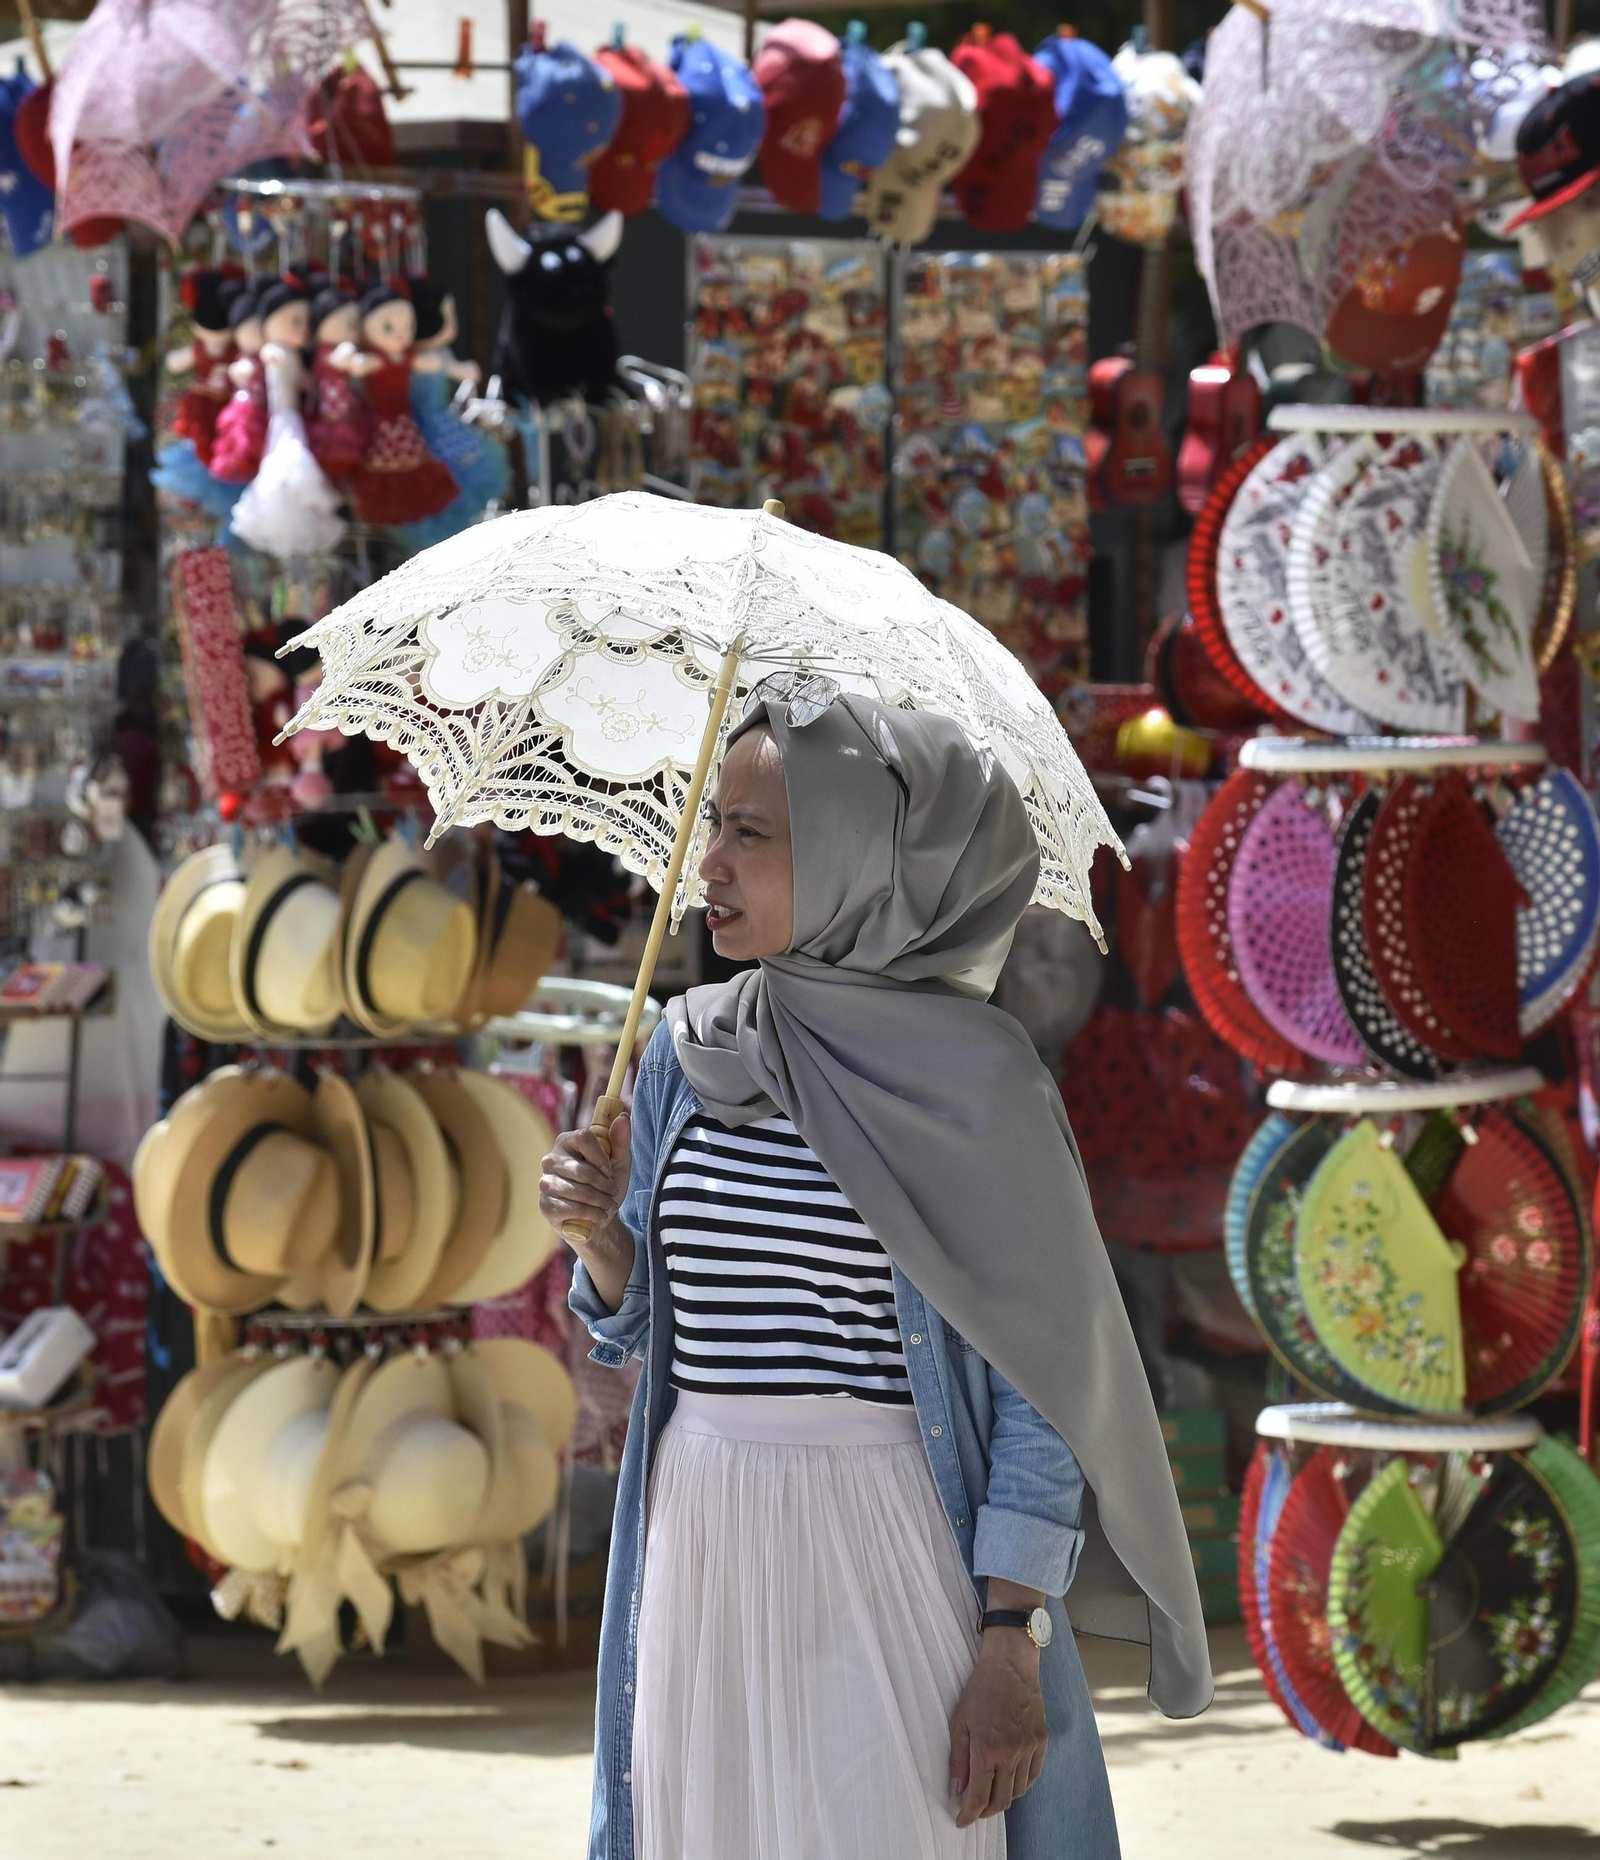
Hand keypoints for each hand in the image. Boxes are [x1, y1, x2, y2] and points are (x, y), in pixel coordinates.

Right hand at [538, 1115, 633, 1312]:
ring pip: (579, 1192)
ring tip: (607, 1205)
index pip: (584, 1137)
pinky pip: (572, 1209)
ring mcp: (545, 1183)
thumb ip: (621, 1140)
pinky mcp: (545, 1205)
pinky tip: (597, 1216)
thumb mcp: (620, 1162)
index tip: (609, 1170)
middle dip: (605, 1186)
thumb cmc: (607, 1186)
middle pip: (583, 1170)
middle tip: (612, 1193)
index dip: (602, 1157)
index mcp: (566, 1141)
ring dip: (600, 1202)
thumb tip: (622, 1117)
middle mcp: (551, 1159)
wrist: (598, 1219)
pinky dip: (591, 1214)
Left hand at [948, 1630, 1047, 1826]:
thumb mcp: (960, 1721)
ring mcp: (1028, 1748)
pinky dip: (1022, 1785)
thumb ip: (958, 1758)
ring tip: (991, 1795)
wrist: (1010, 1665)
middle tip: (975, 1811)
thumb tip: (956, 1790)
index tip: (962, 1820)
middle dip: (985, 1811)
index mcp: (986, 1748)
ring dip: (1003, 1799)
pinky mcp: (1041, 1742)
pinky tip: (1011, 1782)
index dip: (969, 1814)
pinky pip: (1033, 1775)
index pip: (979, 1795)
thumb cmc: (981, 1690)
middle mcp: (1010, 1753)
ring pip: (1018, 1791)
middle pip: (1001, 1800)